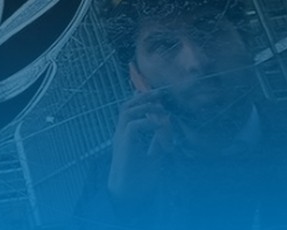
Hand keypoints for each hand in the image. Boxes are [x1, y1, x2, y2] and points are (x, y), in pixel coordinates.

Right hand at [108, 90, 173, 206]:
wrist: (129, 194)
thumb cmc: (140, 178)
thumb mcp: (154, 155)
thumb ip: (157, 141)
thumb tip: (165, 126)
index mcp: (126, 135)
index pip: (130, 111)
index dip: (141, 99)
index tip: (156, 94)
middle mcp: (121, 133)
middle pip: (127, 106)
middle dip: (143, 97)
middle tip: (160, 92)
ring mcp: (120, 138)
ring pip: (127, 111)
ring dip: (144, 106)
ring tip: (160, 107)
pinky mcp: (124, 145)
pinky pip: (133, 126)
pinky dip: (147, 122)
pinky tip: (158, 125)